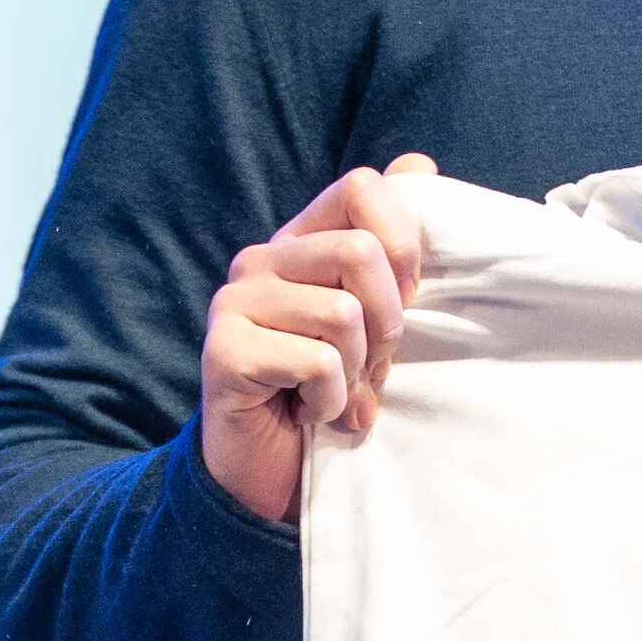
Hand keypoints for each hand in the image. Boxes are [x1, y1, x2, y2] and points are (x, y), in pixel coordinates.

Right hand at [197, 157, 435, 525]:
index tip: (405, 299)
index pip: (362, 187)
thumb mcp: (378, 320)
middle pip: (360, 253)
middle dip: (387, 323)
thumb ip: (392, 248)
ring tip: (338, 394)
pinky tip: (311, 414)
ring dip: (358, 371)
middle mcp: (262, 261)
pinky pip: (316, 362)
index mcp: (302, 242)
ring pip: (342, 314)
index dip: (403, 243)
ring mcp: (235, 303)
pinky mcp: (224, 351)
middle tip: (371, 365)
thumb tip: (418, 163)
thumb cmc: (333, 392)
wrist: (271, 477)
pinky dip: (332, 401)